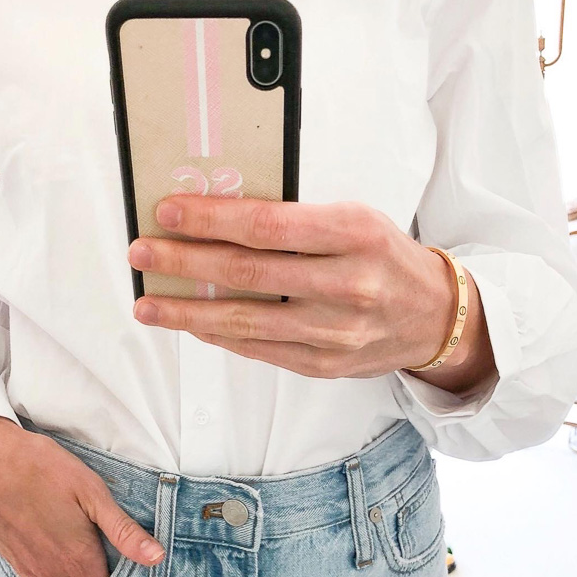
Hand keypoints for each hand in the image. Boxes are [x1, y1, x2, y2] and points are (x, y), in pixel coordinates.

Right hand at [0, 416, 165, 576]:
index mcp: (78, 558)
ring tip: (81, 553)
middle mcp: (53, 573)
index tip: (124, 554)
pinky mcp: (10, 561)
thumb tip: (157, 557)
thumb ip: (123, 530)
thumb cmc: (39, 469)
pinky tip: (55, 552)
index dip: (120, 574)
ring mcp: (29, 570)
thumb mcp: (91, 492)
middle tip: (105, 551)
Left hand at [127, 196, 465, 379]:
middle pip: (247, 274)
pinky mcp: (324, 364)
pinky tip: (191, 323)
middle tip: (142, 253)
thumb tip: (217, 217)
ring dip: (187, 312)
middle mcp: (348, 284)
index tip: (168, 211)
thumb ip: (294, 219)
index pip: (268, 224)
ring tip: (147, 303)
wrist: (434, 315)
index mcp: (355, 233)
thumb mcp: (352, 219)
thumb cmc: (384, 256)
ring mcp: (336, 332)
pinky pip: (258, 349)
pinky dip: (219, 335)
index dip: (211, 218)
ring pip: (244, 321)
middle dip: (184, 263)